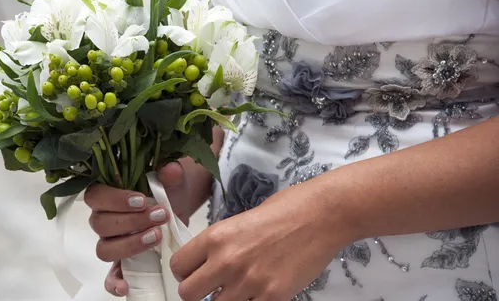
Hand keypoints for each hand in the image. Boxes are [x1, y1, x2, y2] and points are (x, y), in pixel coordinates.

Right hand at [84, 162, 192, 296]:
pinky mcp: (122, 262)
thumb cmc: (167, 189)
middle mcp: (102, 218)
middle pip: (100, 223)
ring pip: (104, 248)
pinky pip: (109, 276)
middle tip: (160, 216)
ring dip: (130, 245)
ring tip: (157, 237)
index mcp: (106, 193)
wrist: (178, 207)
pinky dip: (115, 283)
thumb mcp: (171, 178)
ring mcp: (110, 241)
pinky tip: (127, 286)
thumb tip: (169, 170)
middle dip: (132, 221)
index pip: (95, 196)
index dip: (115, 199)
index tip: (142, 200)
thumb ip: (170, 172)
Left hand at [170, 184, 351, 300]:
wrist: (322, 215)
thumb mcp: (241, 221)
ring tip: (240, 289)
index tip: (194, 273)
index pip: (178, 266)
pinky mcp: (272, 297)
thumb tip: (210, 263)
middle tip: (213, 288)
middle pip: (188, 294)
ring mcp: (249, 282)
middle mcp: (226, 261)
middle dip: (199, 293)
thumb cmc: (286, 209)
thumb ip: (222, 244)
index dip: (184, 272)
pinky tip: (261, 292)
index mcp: (216, 237)